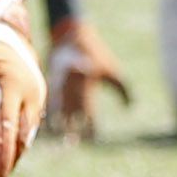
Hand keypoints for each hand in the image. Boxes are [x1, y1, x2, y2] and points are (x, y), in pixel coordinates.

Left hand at [0, 0, 47, 176]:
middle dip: (1, 167)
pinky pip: (20, 130)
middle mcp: (30, 95)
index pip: (7, 131)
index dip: (0, 161)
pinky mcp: (31, 101)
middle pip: (20, 141)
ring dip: (0, 157)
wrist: (2, 18)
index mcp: (13, 85)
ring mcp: (34, 98)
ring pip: (21, 139)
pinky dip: (2, 145)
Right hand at [44, 17, 136, 141]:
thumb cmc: (96, 53)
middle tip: (73, 142)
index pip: (90, 113)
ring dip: (59, 122)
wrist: (72, 34)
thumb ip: (123, 90)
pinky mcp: (50, 78)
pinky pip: (50, 98)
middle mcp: (73, 86)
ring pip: (59, 107)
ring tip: (59, 135)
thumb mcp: (112, 70)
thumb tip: (129, 107)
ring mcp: (61, 82)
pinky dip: (50, 109)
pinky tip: (48, 117)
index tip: (93, 139)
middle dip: (74, 128)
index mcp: (89, 85)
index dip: (91, 127)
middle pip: (73, 113)